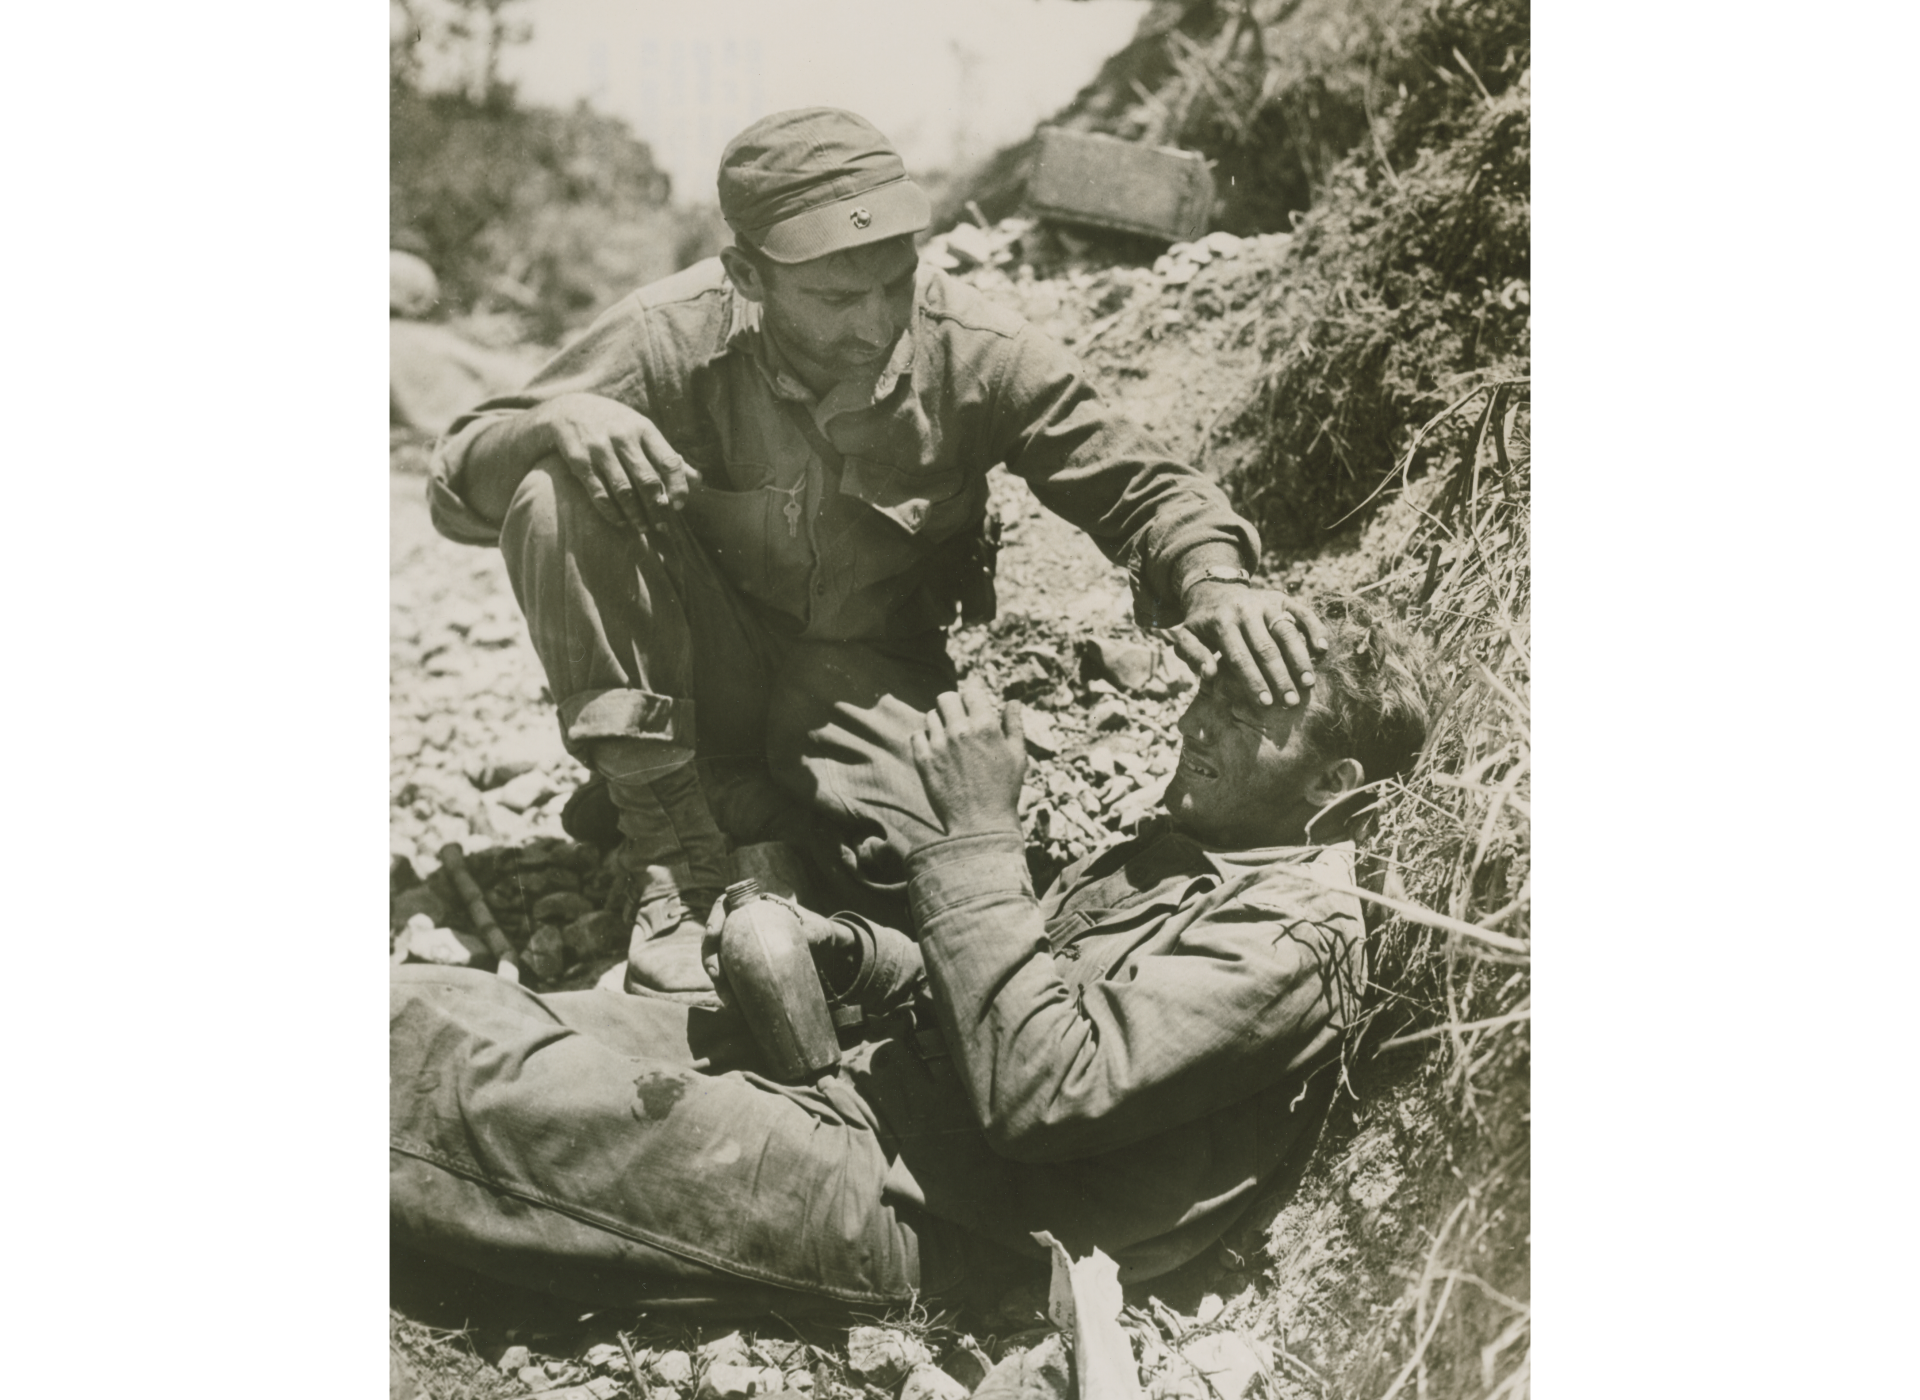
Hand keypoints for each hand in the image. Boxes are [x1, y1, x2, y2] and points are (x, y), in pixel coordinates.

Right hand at [531, 392, 700, 533]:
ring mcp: (600, 449)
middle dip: (657, 507)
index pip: (669, 460)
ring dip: (636, 514)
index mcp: (644, 429)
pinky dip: (611, 511)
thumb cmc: (614, 423)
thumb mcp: (641, 430)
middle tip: (662, 525)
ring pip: (624, 490)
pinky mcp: (580, 461)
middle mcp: (623, 437)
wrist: (568, 409)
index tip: (679, 506)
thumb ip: (667, 455)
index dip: (678, 486)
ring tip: (643, 528)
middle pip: (647, 479)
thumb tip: (698, 480)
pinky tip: (620, 521)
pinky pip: (599, 493)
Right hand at [700, 895, 859, 1009]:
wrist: (825, 953)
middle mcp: (741, 928)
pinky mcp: (746, 972)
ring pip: (719, 963)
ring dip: (719, 982)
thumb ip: (811, 931)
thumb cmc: (818, 933)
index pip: (725, 906)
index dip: (714, 918)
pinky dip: (732, 995)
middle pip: (715, 939)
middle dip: (710, 957)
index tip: (714, 933)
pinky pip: (732, 982)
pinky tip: (736, 1008)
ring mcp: (741, 951)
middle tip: (716, 975)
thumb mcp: (817, 929)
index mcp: (753, 909)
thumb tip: (806, 937)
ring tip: (729, 1001)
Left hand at [910, 680, 1027, 838]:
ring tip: (949, 742)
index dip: (973, 700)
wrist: (981, 824)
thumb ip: (1014, 724)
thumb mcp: (1018, 756)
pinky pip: (916, 735)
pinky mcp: (923, 760)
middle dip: (953, 706)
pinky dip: (925, 740)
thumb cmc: (1004, 790)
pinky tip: (936, 752)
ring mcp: (939, 744)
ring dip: (939, 724)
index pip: (971, 692)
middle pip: (946, 698)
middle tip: (958, 722)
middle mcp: (960, 730)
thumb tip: (1012, 701)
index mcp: (985, 725)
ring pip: (930, 716)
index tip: (973, 711)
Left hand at [1170, 584, 1328, 707]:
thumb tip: (1209, 674)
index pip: (1240, 657)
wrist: (1214, 590)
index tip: (1264, 703)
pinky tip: (1322, 649)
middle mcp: (1246, 609)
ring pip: (1286, 631)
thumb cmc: (1202, 625)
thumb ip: (1192, 656)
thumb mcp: (1186, 637)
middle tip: (1291, 702)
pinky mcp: (1281, 598)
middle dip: (1279, 677)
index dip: (1253, 681)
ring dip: (1299, 658)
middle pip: (1266, 647)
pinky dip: (1314, 628)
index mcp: (1221, 622)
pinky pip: (1302, 611)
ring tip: (1308, 683)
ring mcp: (1266, 602)